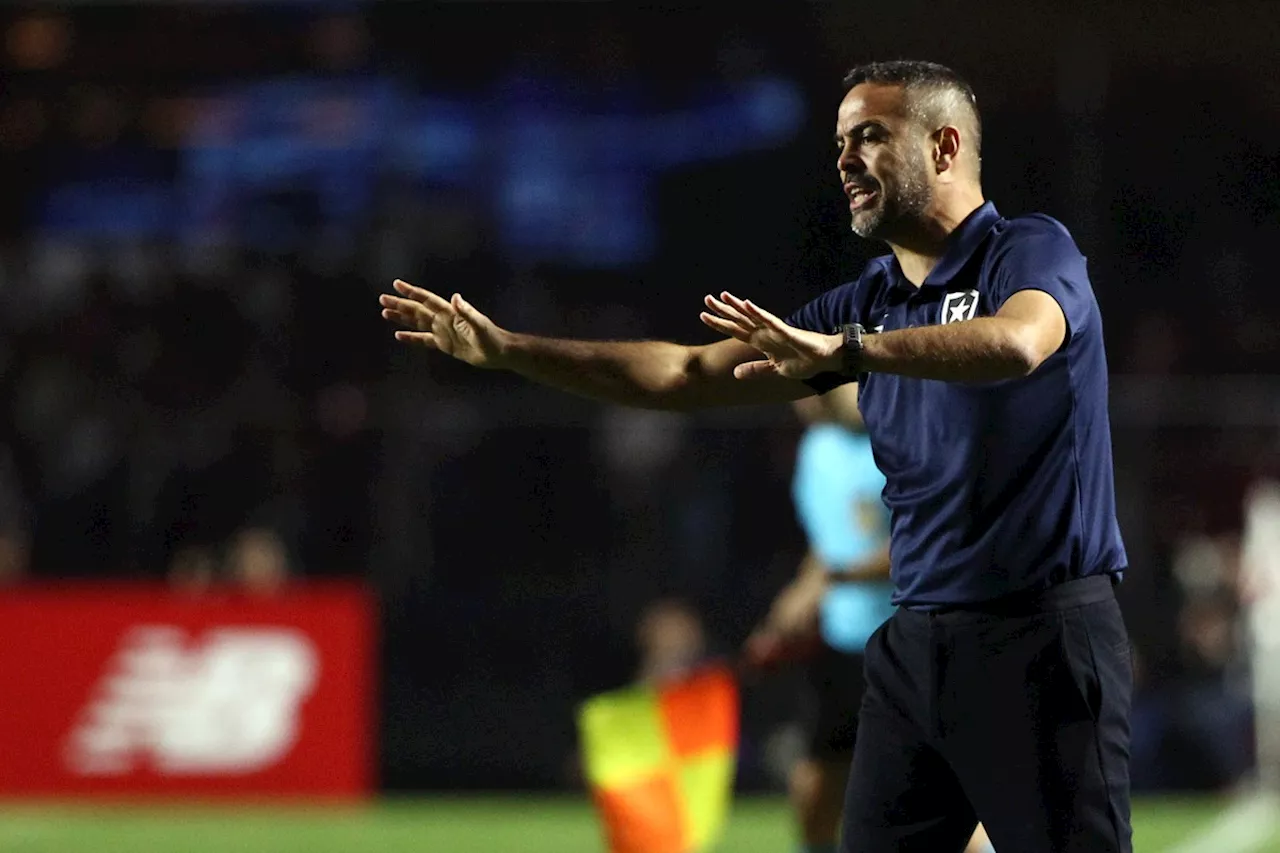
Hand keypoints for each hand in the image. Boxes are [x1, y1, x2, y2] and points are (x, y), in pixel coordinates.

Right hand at [379, 279, 507, 368]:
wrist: (499, 352)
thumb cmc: (492, 338)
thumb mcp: (480, 325)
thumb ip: (467, 312)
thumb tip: (455, 297)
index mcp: (450, 313)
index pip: (427, 300)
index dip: (412, 292)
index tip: (397, 284)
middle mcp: (444, 320)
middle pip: (417, 310)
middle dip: (400, 304)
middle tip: (382, 299)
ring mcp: (443, 332)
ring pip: (417, 323)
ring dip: (402, 318)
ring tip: (385, 313)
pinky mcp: (444, 345)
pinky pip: (424, 340)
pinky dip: (411, 337)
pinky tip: (399, 335)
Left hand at [700, 291, 842, 379]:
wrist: (824, 360)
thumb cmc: (802, 361)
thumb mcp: (774, 369)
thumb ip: (755, 369)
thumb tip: (735, 373)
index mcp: (760, 341)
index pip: (735, 330)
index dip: (719, 323)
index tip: (703, 316)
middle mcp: (765, 332)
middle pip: (740, 319)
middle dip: (723, 310)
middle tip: (706, 299)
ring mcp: (775, 330)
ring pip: (752, 316)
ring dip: (738, 306)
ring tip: (723, 296)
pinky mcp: (787, 332)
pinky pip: (770, 321)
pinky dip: (758, 313)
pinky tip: (748, 304)